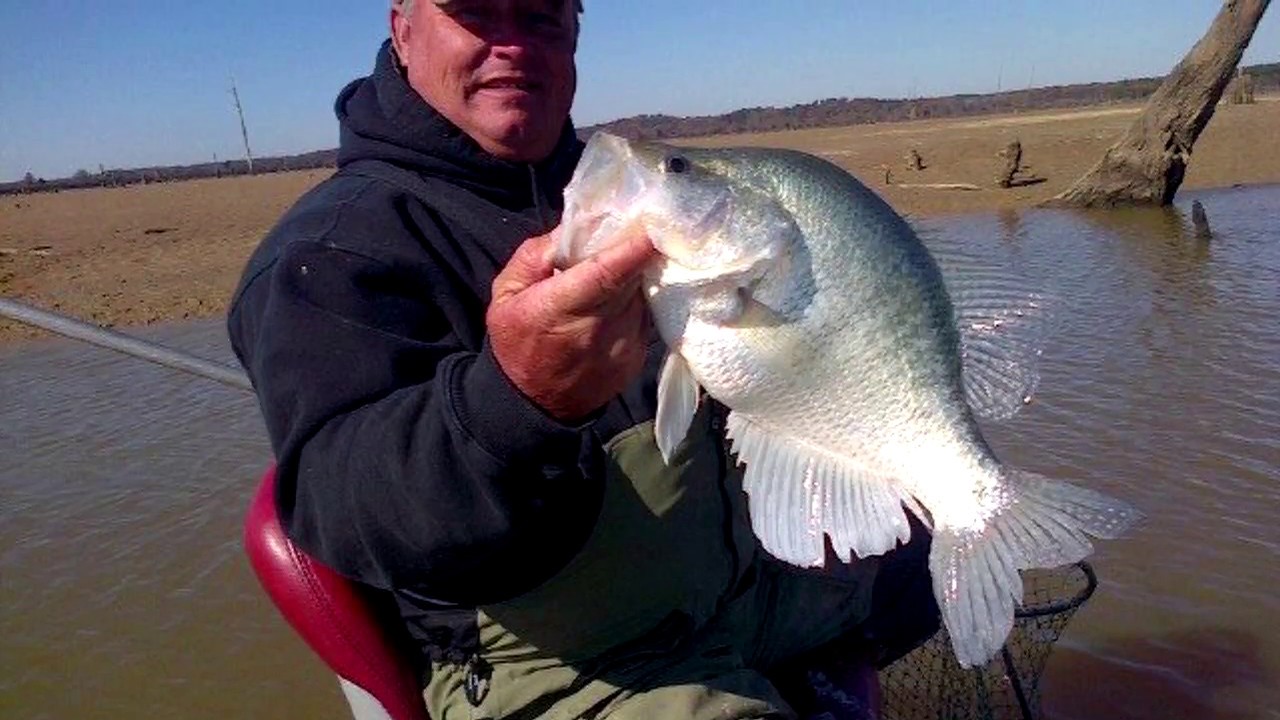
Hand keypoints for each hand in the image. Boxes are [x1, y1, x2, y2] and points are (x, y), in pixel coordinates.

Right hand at [487, 228, 657, 421]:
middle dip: (635, 251)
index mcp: (557, 308)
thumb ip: (534, 257)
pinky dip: (635, 302)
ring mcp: (622, 346)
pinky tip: (616, 302)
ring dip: (635, 277)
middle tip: (635, 226)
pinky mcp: (636, 357)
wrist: (535, 404)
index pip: (605, 274)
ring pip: (640, 296)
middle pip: (630, 278)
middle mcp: (596, 328)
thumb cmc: (516, 342)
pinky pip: (643, 316)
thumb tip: (572, 228)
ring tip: (619, 267)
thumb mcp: (505, 294)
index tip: (651, 226)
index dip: (632, 249)